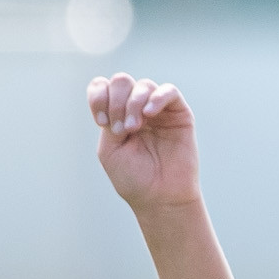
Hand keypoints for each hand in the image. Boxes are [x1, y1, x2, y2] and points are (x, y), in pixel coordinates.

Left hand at [89, 75, 199, 213]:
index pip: (102, 87)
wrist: (160, 198)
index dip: (98, 97)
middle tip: (121, 129)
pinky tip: (149, 113)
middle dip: (116, 102)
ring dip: (133, 104)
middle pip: (121, 81)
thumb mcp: (110, 149)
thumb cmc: (134, 178)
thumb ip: (111, 121)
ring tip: (134, 128)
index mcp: (116, 115)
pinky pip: (169, 91)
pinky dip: (157, 97)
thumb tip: (125, 101)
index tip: (101, 122)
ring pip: (143, 85)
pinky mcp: (180, 114)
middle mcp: (136, 109)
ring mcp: (158, 110)